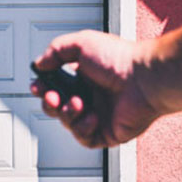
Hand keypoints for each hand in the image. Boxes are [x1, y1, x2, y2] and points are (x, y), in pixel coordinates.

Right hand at [29, 30, 160, 148]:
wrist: (144, 80)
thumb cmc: (120, 60)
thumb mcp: (81, 43)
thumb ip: (56, 50)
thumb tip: (40, 64)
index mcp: (84, 76)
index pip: (55, 85)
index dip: (43, 87)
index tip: (38, 85)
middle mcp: (91, 96)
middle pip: (57, 107)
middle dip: (49, 103)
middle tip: (53, 97)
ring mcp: (99, 115)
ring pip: (68, 123)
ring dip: (67, 114)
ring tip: (79, 103)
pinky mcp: (108, 132)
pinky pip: (85, 139)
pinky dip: (82, 129)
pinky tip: (92, 117)